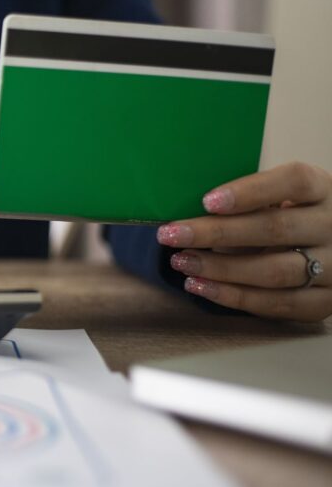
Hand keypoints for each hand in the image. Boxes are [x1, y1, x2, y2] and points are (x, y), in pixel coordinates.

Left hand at [157, 162, 331, 321]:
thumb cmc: (293, 213)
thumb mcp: (282, 196)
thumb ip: (249, 199)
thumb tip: (189, 210)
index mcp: (323, 188)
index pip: (293, 182)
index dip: (249, 191)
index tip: (206, 201)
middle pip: (275, 229)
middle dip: (217, 233)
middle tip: (171, 234)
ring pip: (275, 272)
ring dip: (220, 270)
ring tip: (181, 261)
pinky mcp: (327, 301)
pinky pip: (278, 304)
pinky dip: (234, 297)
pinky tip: (201, 286)